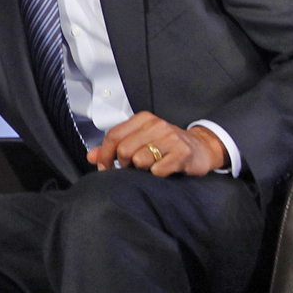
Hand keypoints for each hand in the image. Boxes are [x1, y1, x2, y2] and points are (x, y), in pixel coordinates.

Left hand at [87, 111, 227, 175]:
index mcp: (143, 119)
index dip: (105, 155)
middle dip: (124, 164)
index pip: (113, 136)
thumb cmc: (166, 145)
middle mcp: (156, 125)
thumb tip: (91, 156)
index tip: (104, 166)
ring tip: (151, 166)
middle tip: (132, 167)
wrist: (201, 147)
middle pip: (124, 150)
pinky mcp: (182, 153)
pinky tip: (164, 169)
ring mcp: (170, 138)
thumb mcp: (140, 141)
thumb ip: (114, 147)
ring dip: (141, 169)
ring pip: (139, 160)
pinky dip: (158, 173)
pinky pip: (158, 170)